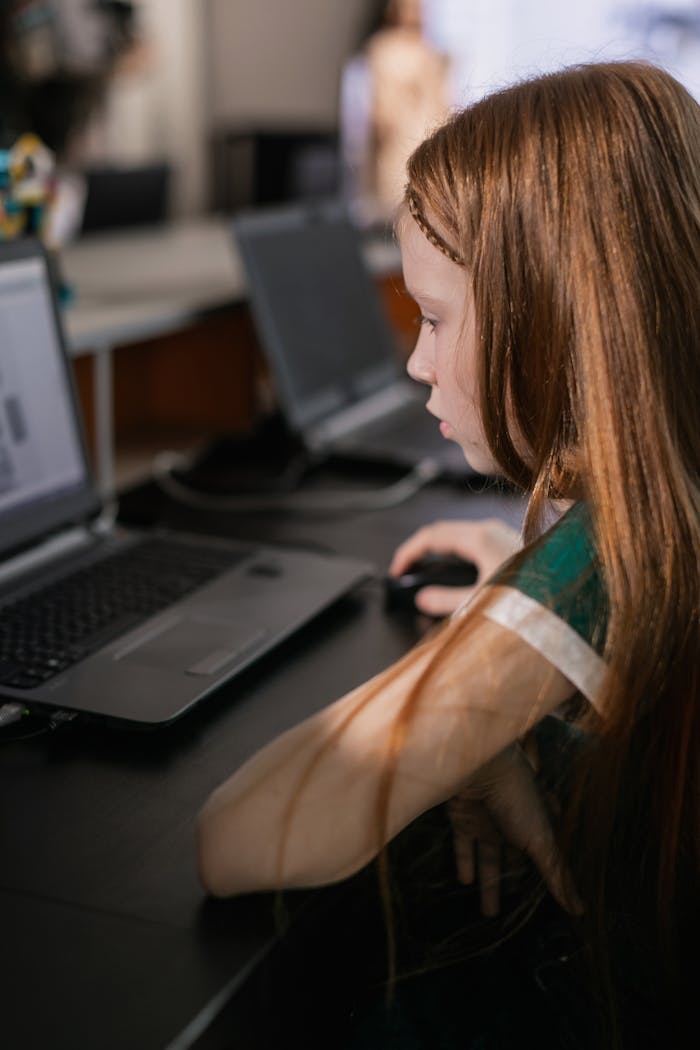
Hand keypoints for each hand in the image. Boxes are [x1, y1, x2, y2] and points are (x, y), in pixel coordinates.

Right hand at [389, 518, 520, 616]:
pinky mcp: (512, 545)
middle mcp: (491, 530)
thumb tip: (423, 599)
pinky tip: (456, 570)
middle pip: (443, 531)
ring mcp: (503, 535)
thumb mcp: (478, 603)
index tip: (397, 572)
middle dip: (420, 550)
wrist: (571, 601)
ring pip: (459, 534)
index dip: (408, 553)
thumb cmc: (531, 599)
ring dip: (439, 550)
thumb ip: (445, 600)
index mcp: (479, 537)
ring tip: (426, 570)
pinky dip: (456, 552)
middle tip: (406, 571)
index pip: (430, 536)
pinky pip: (474, 540)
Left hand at [447, 743, 580, 916]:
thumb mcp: (542, 841)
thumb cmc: (518, 799)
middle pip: (513, 862)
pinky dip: (464, 863)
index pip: (542, 858)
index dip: (543, 880)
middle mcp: (512, 826)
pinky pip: (463, 845)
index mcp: (536, 827)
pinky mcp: (462, 819)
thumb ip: (556, 876)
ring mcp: (486, 822)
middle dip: (514, 884)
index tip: (546, 903)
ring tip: (489, 914)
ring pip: (488, 860)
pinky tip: (464, 881)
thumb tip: (580, 911)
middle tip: (513, 913)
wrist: (479, 766)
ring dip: (488, 885)